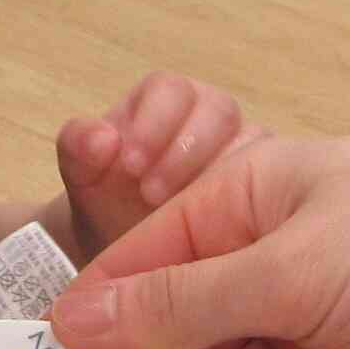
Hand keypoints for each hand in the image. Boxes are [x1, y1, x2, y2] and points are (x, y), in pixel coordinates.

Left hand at [55, 71, 255, 264]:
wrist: (129, 258)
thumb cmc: (108, 205)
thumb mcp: (85, 181)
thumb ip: (79, 150)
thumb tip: (101, 137)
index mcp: (163, 102)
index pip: (171, 90)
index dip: (152, 122)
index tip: (129, 165)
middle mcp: (209, 119)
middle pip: (219, 112)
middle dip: (185, 151)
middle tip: (151, 195)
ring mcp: (242, 152)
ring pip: (252, 147)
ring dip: (218, 179)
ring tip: (181, 218)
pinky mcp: (264, 189)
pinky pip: (270, 187)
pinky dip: (245, 208)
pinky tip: (215, 235)